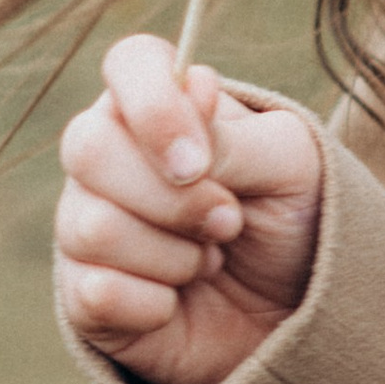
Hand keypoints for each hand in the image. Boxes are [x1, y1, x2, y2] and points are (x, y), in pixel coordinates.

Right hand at [54, 34, 326, 383]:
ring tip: (211, 261)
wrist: (301, 319)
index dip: (156, 106)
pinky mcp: (83, 294)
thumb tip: (189, 94)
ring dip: (176, 255)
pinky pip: (97, 291)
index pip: (130, 64)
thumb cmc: (294, 225)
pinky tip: (178, 303)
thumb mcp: (291, 169)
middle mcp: (109, 158)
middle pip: (87, 148)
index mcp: (162, 108)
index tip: (200, 161)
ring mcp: (86, 223)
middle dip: (175, 199)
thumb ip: (236, 136)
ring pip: (93, 226)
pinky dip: (157, 304)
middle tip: (231, 222)